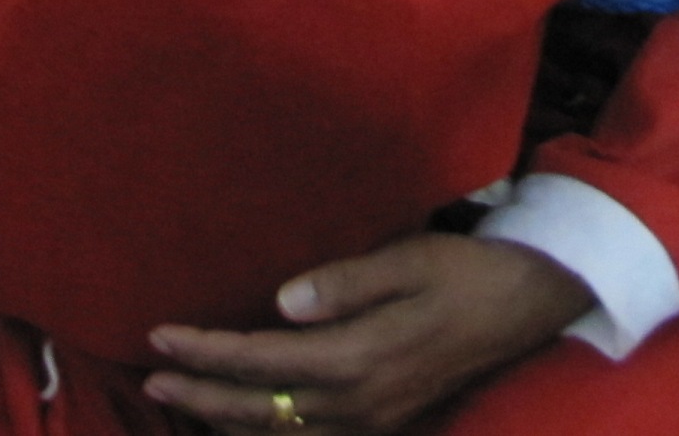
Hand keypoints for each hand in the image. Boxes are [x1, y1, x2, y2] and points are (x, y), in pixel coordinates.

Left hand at [143, 234, 593, 433]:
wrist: (527, 304)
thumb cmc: (464, 270)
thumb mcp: (409, 260)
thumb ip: (345, 283)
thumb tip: (281, 303)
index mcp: (360, 357)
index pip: (263, 361)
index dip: (207, 353)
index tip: (161, 337)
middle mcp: (361, 401)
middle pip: (262, 408)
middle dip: (202, 395)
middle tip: (151, 379)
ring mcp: (374, 420)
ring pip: (282, 433)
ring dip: (227, 419)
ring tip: (180, 402)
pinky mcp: (385, 421)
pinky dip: (269, 433)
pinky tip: (246, 421)